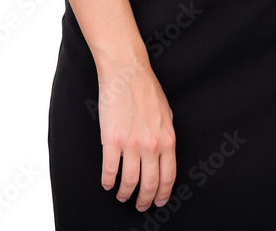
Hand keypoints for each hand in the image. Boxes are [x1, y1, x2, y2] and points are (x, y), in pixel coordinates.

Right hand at [97, 56, 176, 211]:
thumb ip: (165, 137)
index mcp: (167, 139)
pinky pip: (109, 170)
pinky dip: (107, 181)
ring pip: (129, 182)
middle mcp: (151, 145)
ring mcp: (131, 144)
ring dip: (125, 193)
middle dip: (144, 199)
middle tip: (140, 205)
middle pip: (149, 184)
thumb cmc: (146, 89)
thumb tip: (163, 155)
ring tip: (122, 195)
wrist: (127, 72)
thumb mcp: (166, 114)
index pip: (168, 176)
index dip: (163, 194)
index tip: (158, 201)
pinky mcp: (111, 140)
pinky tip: (107, 183)